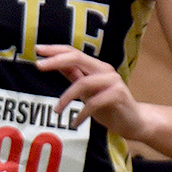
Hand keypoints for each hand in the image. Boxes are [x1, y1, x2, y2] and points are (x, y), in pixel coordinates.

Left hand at [35, 44, 150, 139]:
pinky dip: (81, 114)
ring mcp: (113, 82)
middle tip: (38, 66)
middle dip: (56, 60)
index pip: (73, 52)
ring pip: (83, 83)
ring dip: (66, 98)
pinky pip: (93, 103)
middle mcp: (105, 70)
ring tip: (57, 111)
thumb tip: (53, 63)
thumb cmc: (108, 106)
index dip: (55, 50)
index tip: (37, 49)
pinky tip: (75, 122)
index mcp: (96, 67)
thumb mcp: (87, 90)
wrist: (134, 122)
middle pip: (77, 58)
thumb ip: (74, 76)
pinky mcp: (118, 96)